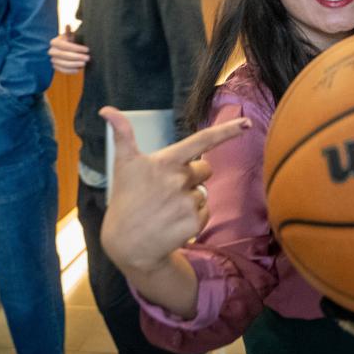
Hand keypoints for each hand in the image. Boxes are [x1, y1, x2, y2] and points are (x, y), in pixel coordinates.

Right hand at [49, 25, 88, 73]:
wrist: (65, 50)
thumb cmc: (69, 41)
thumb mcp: (70, 36)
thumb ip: (69, 32)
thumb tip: (68, 25)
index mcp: (54, 42)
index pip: (65, 45)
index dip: (77, 48)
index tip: (87, 49)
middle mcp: (52, 51)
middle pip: (64, 55)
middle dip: (77, 57)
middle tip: (88, 58)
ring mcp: (53, 60)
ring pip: (63, 64)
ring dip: (75, 64)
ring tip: (84, 64)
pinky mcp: (55, 67)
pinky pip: (62, 70)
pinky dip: (70, 71)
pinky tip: (78, 70)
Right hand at [99, 106, 249, 275]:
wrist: (127, 244)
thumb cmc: (126, 200)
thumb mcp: (123, 166)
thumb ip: (122, 135)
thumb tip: (106, 109)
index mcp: (165, 162)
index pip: (201, 141)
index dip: (226, 131)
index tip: (247, 123)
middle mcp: (178, 179)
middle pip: (205, 169)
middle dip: (193, 176)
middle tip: (167, 190)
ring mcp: (186, 201)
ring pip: (203, 193)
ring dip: (190, 199)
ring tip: (166, 209)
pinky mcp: (193, 221)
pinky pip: (205, 212)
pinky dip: (193, 218)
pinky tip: (173, 223)